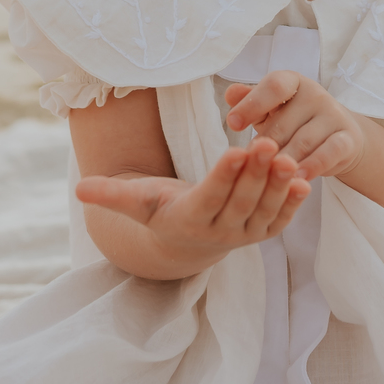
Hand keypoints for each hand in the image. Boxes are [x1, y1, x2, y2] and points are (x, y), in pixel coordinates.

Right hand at [75, 135, 309, 275]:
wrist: (184, 241)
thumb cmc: (159, 210)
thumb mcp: (137, 202)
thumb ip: (112, 196)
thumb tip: (79, 189)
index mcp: (188, 220)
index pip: (209, 197)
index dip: (223, 176)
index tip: (234, 150)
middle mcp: (219, 232)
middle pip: (241, 201)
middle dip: (255, 173)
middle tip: (269, 141)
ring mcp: (244, 235)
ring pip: (264, 209)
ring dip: (278, 185)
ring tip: (289, 155)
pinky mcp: (263, 233)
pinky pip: (280, 218)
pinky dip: (293, 203)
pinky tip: (305, 180)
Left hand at [224, 72, 367, 181]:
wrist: (338, 139)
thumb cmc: (294, 123)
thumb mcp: (270, 111)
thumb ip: (251, 102)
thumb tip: (230, 93)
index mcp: (292, 82)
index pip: (273, 86)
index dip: (252, 104)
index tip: (233, 124)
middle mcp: (316, 94)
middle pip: (283, 122)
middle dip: (264, 147)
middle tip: (249, 165)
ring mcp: (334, 116)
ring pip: (303, 141)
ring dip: (284, 161)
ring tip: (267, 178)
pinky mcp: (348, 139)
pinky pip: (329, 153)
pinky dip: (313, 166)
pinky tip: (297, 179)